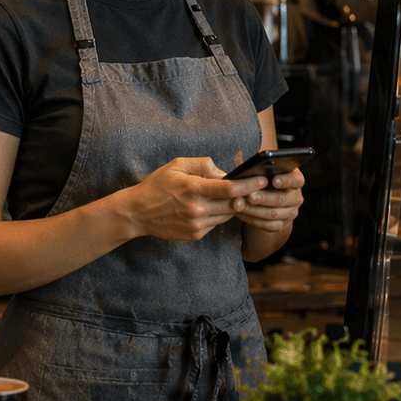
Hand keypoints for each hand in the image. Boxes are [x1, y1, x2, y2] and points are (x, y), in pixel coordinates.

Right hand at [121, 156, 268, 242]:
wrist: (137, 212)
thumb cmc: (157, 185)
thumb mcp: (177, 165)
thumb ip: (203, 165)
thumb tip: (224, 173)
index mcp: (194, 188)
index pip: (231, 189)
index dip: (249, 185)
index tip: (262, 180)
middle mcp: (197, 209)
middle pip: (234, 204)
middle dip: (246, 196)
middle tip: (254, 189)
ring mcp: (197, 224)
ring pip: (227, 215)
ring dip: (231, 206)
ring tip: (227, 197)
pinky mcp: (195, 235)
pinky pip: (215, 223)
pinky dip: (217, 215)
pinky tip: (208, 207)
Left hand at [235, 167, 305, 231]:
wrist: (263, 200)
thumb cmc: (260, 178)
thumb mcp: (260, 169)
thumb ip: (254, 164)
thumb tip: (239, 155)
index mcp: (295, 179)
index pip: (296, 179)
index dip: (286, 180)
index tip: (274, 180)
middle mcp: (296, 196)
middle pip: (282, 199)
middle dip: (263, 198)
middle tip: (249, 196)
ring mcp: (291, 212)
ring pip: (273, 214)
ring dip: (254, 210)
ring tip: (238, 204)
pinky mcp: (282, 225)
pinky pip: (269, 226)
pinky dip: (253, 220)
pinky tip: (240, 214)